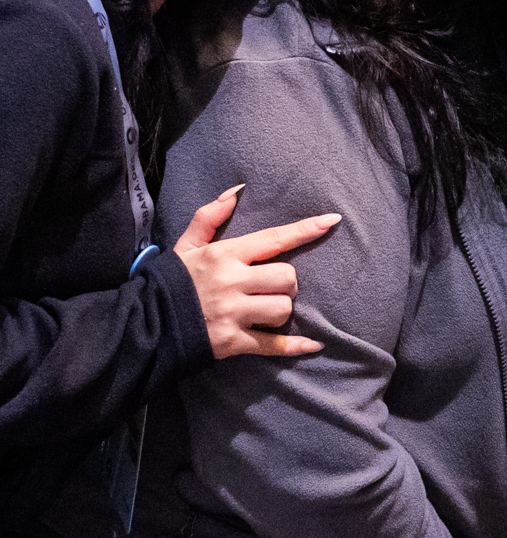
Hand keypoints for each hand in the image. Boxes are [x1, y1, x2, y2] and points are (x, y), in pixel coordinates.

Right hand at [173, 185, 337, 358]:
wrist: (144, 326)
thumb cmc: (170, 283)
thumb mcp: (185, 245)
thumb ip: (209, 216)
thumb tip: (235, 191)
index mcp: (224, 256)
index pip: (273, 239)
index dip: (305, 230)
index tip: (331, 220)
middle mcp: (232, 283)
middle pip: (287, 277)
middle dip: (287, 282)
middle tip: (272, 286)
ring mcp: (234, 314)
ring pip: (283, 308)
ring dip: (282, 309)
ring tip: (266, 309)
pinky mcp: (233, 342)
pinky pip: (274, 344)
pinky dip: (295, 346)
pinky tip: (313, 343)